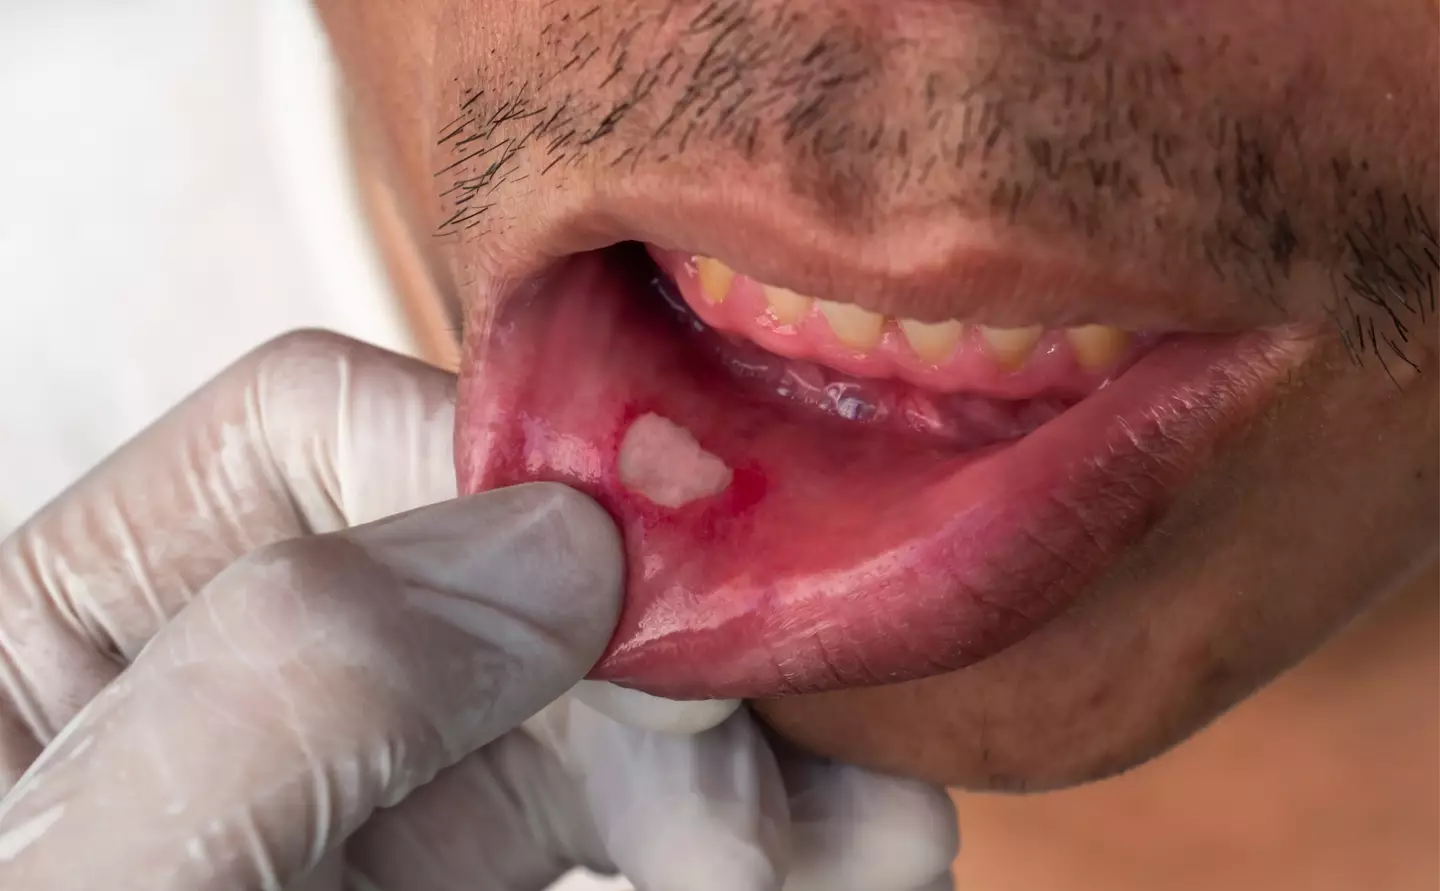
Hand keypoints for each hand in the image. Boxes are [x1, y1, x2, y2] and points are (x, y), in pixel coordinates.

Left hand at [0, 331, 957, 889]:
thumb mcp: (94, 888)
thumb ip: (290, 685)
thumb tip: (554, 540)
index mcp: (78, 626)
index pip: (313, 437)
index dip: (503, 479)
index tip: (653, 612)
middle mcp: (235, 686)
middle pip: (496, 576)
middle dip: (665, 662)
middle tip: (773, 794)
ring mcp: (361, 798)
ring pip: (588, 706)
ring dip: (746, 760)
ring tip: (882, 835)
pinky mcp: (449, 885)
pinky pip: (613, 831)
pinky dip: (733, 849)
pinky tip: (836, 867)